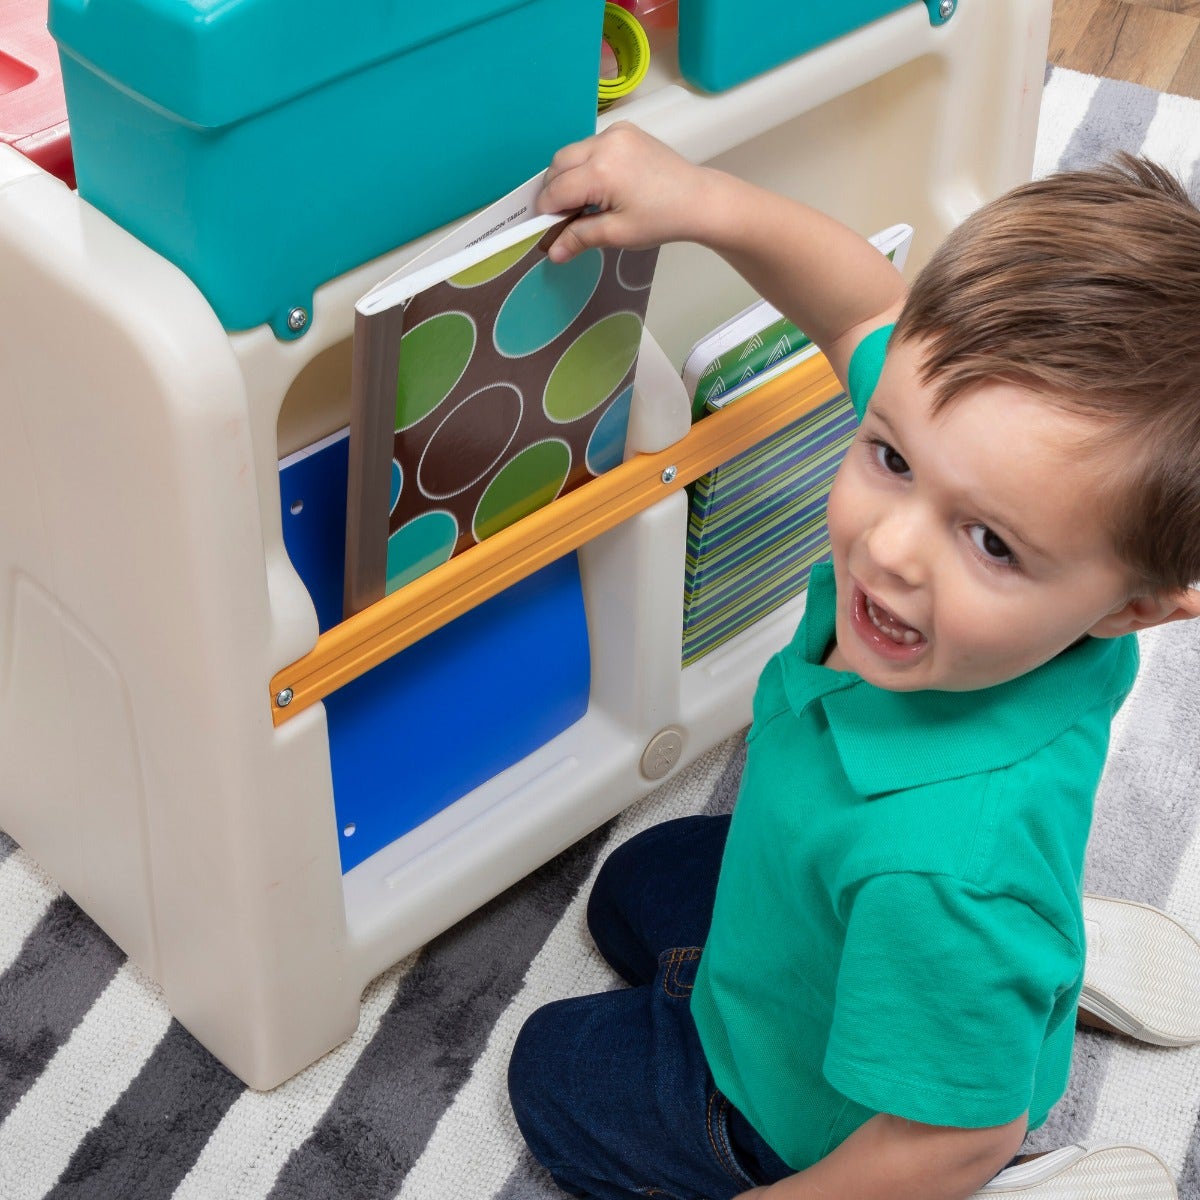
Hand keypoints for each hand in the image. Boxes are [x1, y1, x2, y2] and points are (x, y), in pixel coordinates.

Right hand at [537, 122, 718, 260]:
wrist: (699, 200)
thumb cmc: (662, 219)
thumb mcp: (617, 234)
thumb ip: (579, 238)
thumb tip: (552, 252)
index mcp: (601, 170)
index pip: (556, 190)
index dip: (546, 211)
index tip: (545, 228)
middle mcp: (605, 143)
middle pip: (558, 164)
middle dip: (554, 190)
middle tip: (563, 216)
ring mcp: (616, 133)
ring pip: (573, 153)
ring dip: (569, 176)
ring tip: (583, 202)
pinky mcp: (625, 131)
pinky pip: (591, 146)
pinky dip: (586, 164)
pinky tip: (599, 186)